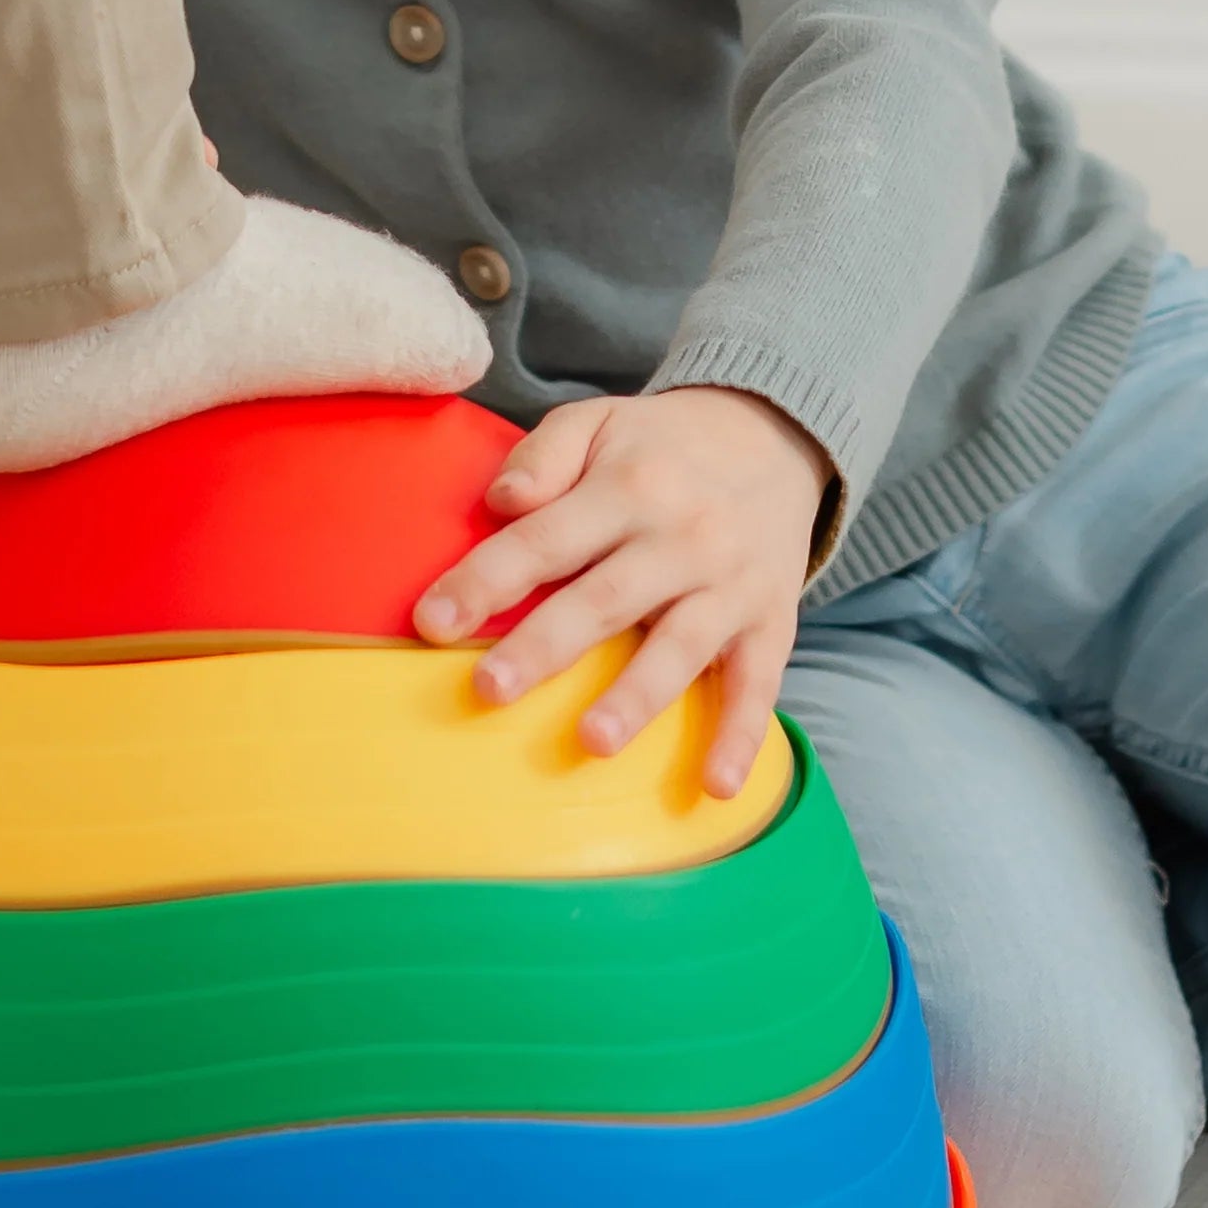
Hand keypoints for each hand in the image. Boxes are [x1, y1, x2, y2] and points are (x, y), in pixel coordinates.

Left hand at [414, 388, 829, 800]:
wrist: (776, 439)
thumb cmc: (661, 447)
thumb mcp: (601, 422)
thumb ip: (545, 454)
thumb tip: (501, 501)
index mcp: (629, 485)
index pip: (547, 536)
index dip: (488, 579)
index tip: (432, 621)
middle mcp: (682, 537)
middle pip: (607, 596)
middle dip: (546, 644)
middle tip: (489, 689)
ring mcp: (729, 584)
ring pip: (681, 645)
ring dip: (639, 695)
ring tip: (593, 740)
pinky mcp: (770, 623)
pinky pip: (758, 684)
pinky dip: (740, 735)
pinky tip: (713, 786)